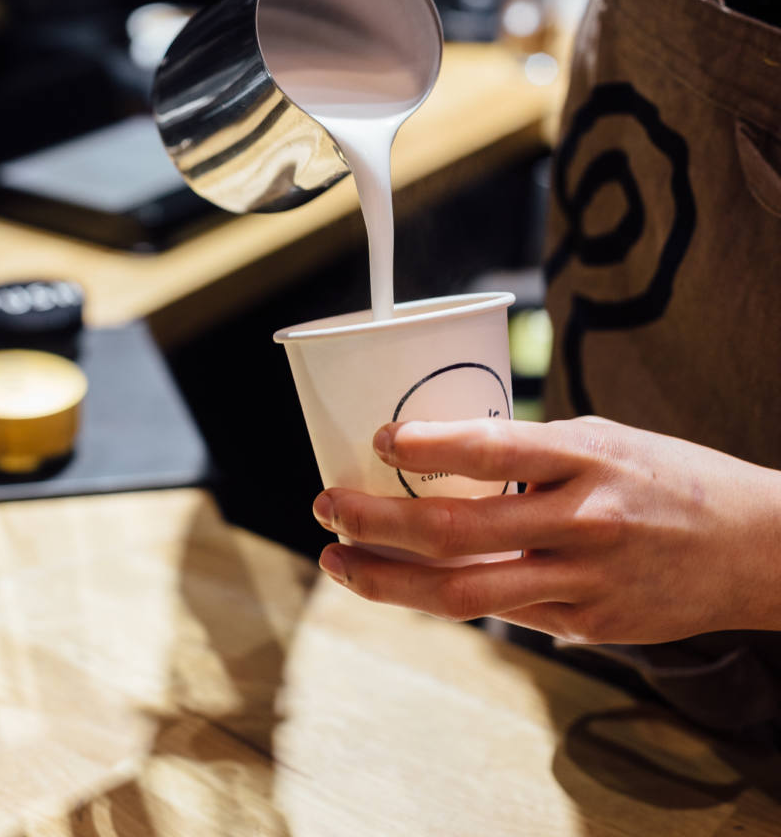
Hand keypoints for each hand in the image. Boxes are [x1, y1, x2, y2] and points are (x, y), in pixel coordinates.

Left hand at [313, 416, 780, 643]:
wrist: (755, 547)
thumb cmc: (672, 476)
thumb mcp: (607, 438)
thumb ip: (533, 452)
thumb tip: (447, 459)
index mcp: (587, 456)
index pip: (490, 446)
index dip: (425, 444)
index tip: (377, 439)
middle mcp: (581, 520)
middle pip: (455, 531)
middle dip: (374, 521)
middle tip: (325, 506)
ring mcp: (584, 582)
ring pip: (463, 591)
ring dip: (387, 580)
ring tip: (338, 563)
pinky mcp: (588, 625)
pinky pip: (505, 612)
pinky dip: (450, 595)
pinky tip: (413, 582)